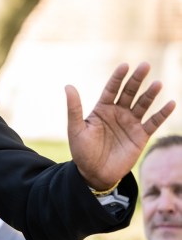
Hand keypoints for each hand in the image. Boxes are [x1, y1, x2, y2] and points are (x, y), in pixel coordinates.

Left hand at [65, 62, 175, 189]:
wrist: (94, 173)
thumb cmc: (82, 151)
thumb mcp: (76, 129)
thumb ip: (74, 108)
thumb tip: (68, 86)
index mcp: (102, 109)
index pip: (111, 89)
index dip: (118, 77)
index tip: (125, 66)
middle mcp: (118, 113)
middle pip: (129, 92)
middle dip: (137, 79)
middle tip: (145, 65)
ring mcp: (130, 123)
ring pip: (143, 104)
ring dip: (150, 94)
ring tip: (157, 83)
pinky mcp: (141, 136)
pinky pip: (154, 122)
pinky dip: (162, 114)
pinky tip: (171, 104)